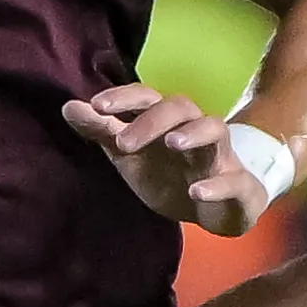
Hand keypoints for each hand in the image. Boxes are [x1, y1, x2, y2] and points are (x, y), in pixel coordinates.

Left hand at [62, 84, 269, 237]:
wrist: (216, 209)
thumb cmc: (170, 174)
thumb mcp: (130, 155)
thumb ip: (102, 131)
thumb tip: (68, 107)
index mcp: (167, 122)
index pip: (148, 97)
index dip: (125, 97)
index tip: (97, 104)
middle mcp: (195, 131)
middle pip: (180, 107)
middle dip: (152, 120)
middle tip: (122, 142)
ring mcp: (220, 156)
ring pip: (215, 130)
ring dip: (194, 133)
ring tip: (173, 142)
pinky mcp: (238, 186)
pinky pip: (233, 180)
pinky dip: (217, 184)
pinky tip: (196, 192)